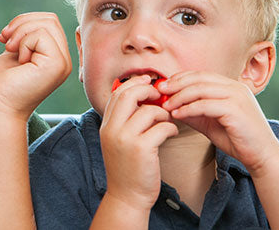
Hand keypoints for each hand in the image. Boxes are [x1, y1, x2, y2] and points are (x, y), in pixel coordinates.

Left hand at [0, 12, 71, 120]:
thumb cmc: (2, 83)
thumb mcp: (18, 51)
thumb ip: (29, 36)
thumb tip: (31, 18)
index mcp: (55, 56)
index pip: (50, 21)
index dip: (25, 21)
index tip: (5, 37)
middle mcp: (64, 60)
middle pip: (50, 19)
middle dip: (22, 23)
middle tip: (5, 40)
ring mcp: (63, 63)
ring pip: (47, 23)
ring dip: (21, 31)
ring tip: (9, 49)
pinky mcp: (57, 65)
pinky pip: (42, 35)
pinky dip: (24, 41)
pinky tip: (18, 59)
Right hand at [99, 75, 178, 210]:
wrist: (127, 196)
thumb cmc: (128, 168)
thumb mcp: (118, 141)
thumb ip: (124, 121)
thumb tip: (142, 98)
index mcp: (106, 125)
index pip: (116, 93)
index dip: (133, 83)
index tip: (148, 81)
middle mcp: (112, 129)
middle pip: (128, 95)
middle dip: (147, 90)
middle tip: (159, 94)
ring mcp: (125, 139)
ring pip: (147, 111)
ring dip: (162, 112)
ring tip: (167, 120)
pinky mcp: (142, 149)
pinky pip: (161, 127)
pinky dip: (170, 127)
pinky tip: (172, 133)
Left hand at [160, 71, 278, 172]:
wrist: (262, 156)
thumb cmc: (237, 139)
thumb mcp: (210, 122)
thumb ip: (193, 111)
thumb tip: (170, 105)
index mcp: (231, 86)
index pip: (200, 75)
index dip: (179, 78)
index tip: (163, 86)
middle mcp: (235, 87)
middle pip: (198, 78)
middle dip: (175, 84)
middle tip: (159, 91)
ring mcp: (237, 96)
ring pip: (200, 89)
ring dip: (179, 96)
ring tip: (165, 105)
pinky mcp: (236, 109)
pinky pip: (205, 105)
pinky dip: (188, 108)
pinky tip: (176, 114)